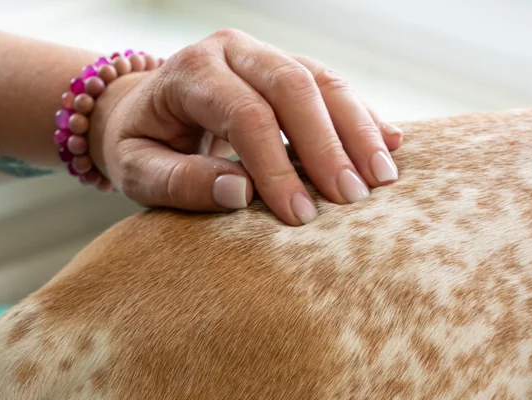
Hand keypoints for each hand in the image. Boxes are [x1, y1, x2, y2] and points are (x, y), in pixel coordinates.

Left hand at [88, 29, 402, 224]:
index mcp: (192, 72)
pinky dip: (363, 116)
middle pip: (293, 88)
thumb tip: (240, 193)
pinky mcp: (289, 69)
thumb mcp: (140, 171)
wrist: (144, 111)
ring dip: (358, 130)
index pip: (246, 115)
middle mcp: (234, 52)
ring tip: (382, 180)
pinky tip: (391, 144)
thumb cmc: (142, 146)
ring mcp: (265, 56)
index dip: (277, 166)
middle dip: (327, 146)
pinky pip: (334, 85)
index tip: (301, 215)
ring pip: (323, 80)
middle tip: (352, 199)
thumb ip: (180, 183)